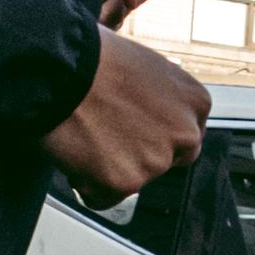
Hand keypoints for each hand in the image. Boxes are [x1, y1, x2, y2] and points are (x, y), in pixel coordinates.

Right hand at [45, 26, 208, 198]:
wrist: (60, 67)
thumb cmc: (92, 56)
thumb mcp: (143, 65)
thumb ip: (157, 95)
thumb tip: (142, 109)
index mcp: (194, 101)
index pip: (185, 135)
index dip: (153, 134)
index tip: (132, 130)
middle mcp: (184, 133)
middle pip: (165, 162)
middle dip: (138, 157)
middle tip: (106, 137)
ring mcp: (156, 161)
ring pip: (132, 180)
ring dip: (107, 168)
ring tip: (84, 136)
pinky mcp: (126, 183)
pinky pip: (102, 198)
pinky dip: (85, 184)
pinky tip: (75, 153)